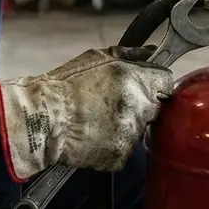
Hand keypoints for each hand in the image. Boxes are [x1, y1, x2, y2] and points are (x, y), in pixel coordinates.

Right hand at [0, 47, 171, 181]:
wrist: (42, 120)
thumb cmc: (65, 86)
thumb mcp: (97, 58)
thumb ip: (130, 55)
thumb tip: (153, 53)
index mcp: (134, 79)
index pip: (166, 83)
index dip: (155, 85)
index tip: (145, 88)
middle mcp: (137, 107)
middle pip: (155, 108)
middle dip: (140, 105)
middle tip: (113, 105)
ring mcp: (130, 134)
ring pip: (140, 129)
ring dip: (126, 125)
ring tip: (99, 120)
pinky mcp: (120, 156)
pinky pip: (125, 148)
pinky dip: (113, 143)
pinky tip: (95, 135)